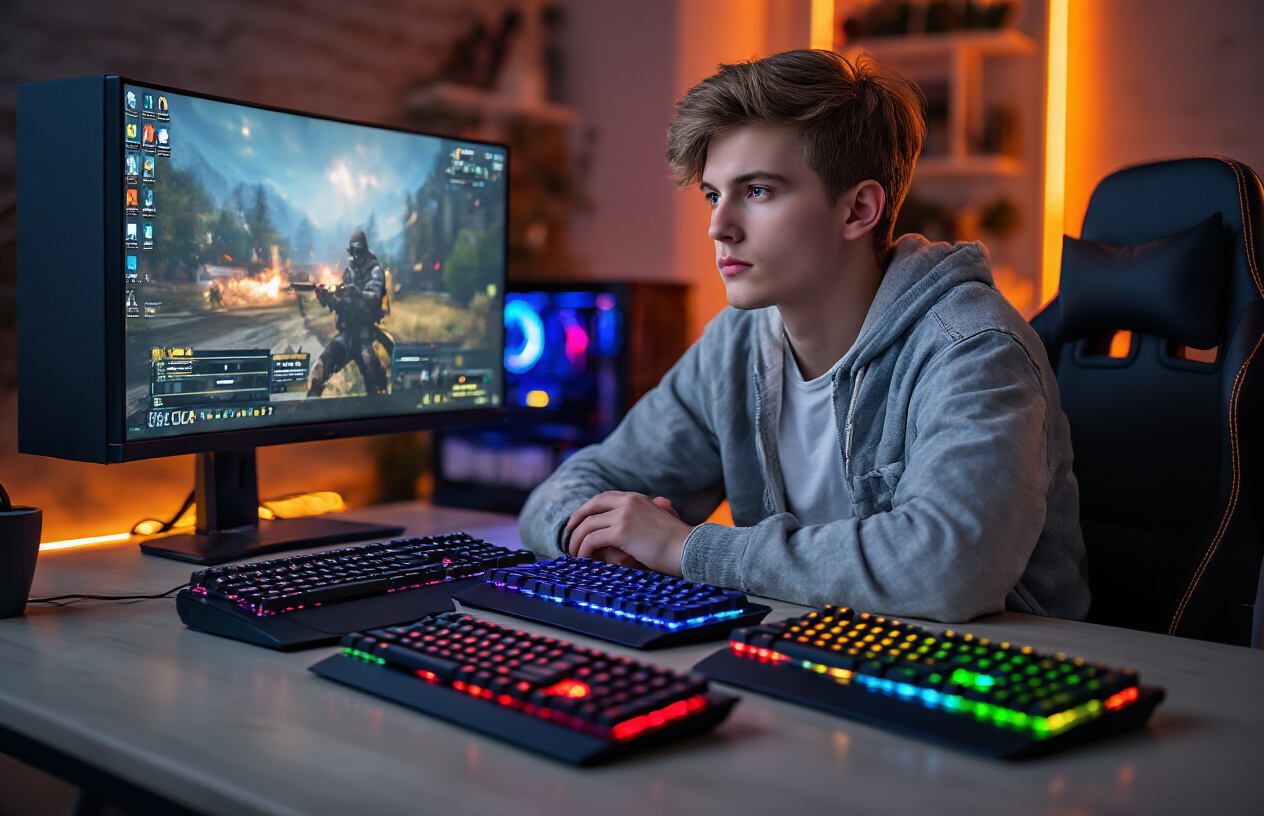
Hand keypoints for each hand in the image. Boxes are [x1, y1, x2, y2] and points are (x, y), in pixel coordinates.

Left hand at [565, 492, 693, 576]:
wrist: (690, 549)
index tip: (579, 522)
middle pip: (591, 506)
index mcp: (637, 498)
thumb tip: (663, 501)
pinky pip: (592, 538)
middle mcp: (628, 501)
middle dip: (576, 520)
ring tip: (575, 554)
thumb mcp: (667, 518)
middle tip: (568, 536)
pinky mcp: (621, 531)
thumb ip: (660, 509)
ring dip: (577, 540)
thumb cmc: (680, 540)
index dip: (588, 509)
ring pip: (587, 525)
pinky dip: (584, 549)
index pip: (603, 498)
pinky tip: (585, 559)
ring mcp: (624, 515)